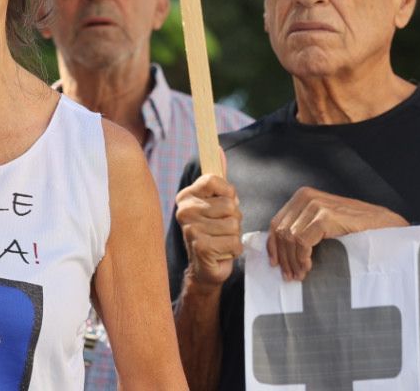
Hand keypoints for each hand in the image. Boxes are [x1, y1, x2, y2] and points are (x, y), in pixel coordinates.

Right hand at [174, 173, 242, 287]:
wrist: (204, 268)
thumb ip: (219, 181)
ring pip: (233, 225)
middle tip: (222, 228)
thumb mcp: (216, 203)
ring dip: (234, 235)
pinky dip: (234, 249)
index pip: (213, 180)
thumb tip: (220, 150)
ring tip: (222, 240)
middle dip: (234, 219)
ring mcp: (191, 230)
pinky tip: (222, 252)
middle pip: (229, 205)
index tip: (224, 203)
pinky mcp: (201, 248)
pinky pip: (234, 242)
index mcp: (186, 196)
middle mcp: (185, 211)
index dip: (228, 192)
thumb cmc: (213, 232)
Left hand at [266, 188, 405, 281]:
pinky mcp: (325, 217)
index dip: (273, 246)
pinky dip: (302, 258)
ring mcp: (316, 205)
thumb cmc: (356, 229)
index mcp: (303, 196)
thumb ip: (303, 228)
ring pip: (290, 238)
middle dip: (283, 257)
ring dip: (293, 261)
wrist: (386, 226)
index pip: (277, 223)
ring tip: (300, 275)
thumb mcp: (324, 224)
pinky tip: (309, 268)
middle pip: (281, 231)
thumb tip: (279, 250)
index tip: (275, 265)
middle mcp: (306, 196)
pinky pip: (302, 242)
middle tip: (290, 276)